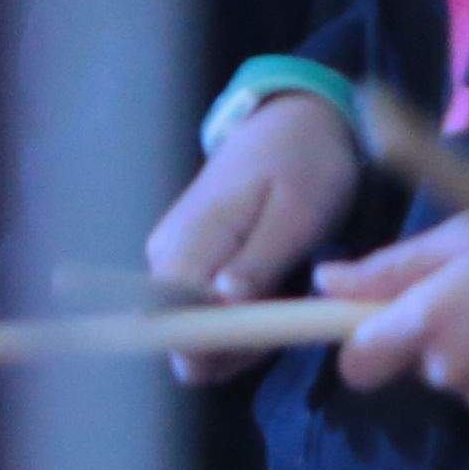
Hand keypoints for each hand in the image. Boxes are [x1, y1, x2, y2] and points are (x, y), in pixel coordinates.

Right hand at [141, 92, 356, 380]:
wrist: (291, 123)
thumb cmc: (303, 163)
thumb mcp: (298, 212)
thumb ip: (259, 262)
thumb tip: (223, 305)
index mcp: (189, 243)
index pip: (174, 325)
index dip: (222, 347)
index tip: (270, 328)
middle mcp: (165, 256)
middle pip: (184, 339)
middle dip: (239, 344)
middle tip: (289, 308)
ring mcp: (173, 260)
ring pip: (198, 332)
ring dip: (247, 331)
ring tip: (287, 288)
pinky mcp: (186, 263)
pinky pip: (206, 313)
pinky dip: (244, 315)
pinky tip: (274, 287)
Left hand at [319, 199, 468, 440]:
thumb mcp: (468, 234)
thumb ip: (391, 267)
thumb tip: (325, 282)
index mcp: (429, 320)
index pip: (356, 361)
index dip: (364, 342)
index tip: (387, 319)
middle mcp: (453, 373)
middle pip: (417, 366)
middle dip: (437, 337)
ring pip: (461, 383)